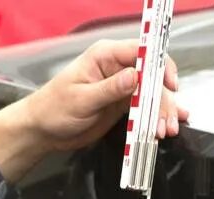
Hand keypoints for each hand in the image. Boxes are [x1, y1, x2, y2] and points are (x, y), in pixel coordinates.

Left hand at [0, 39, 187, 182]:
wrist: (43, 130)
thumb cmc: (53, 109)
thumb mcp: (82, 99)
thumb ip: (110, 88)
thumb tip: (134, 76)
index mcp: (105, 56)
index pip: (141, 52)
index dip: (159, 66)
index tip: (170, 85)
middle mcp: (117, 68)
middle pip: (152, 76)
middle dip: (162, 99)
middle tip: (165, 123)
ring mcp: (122, 87)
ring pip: (152, 94)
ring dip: (162, 112)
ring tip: (165, 131)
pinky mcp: (122, 104)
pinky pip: (146, 108)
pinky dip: (157, 116)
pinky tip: (167, 125)